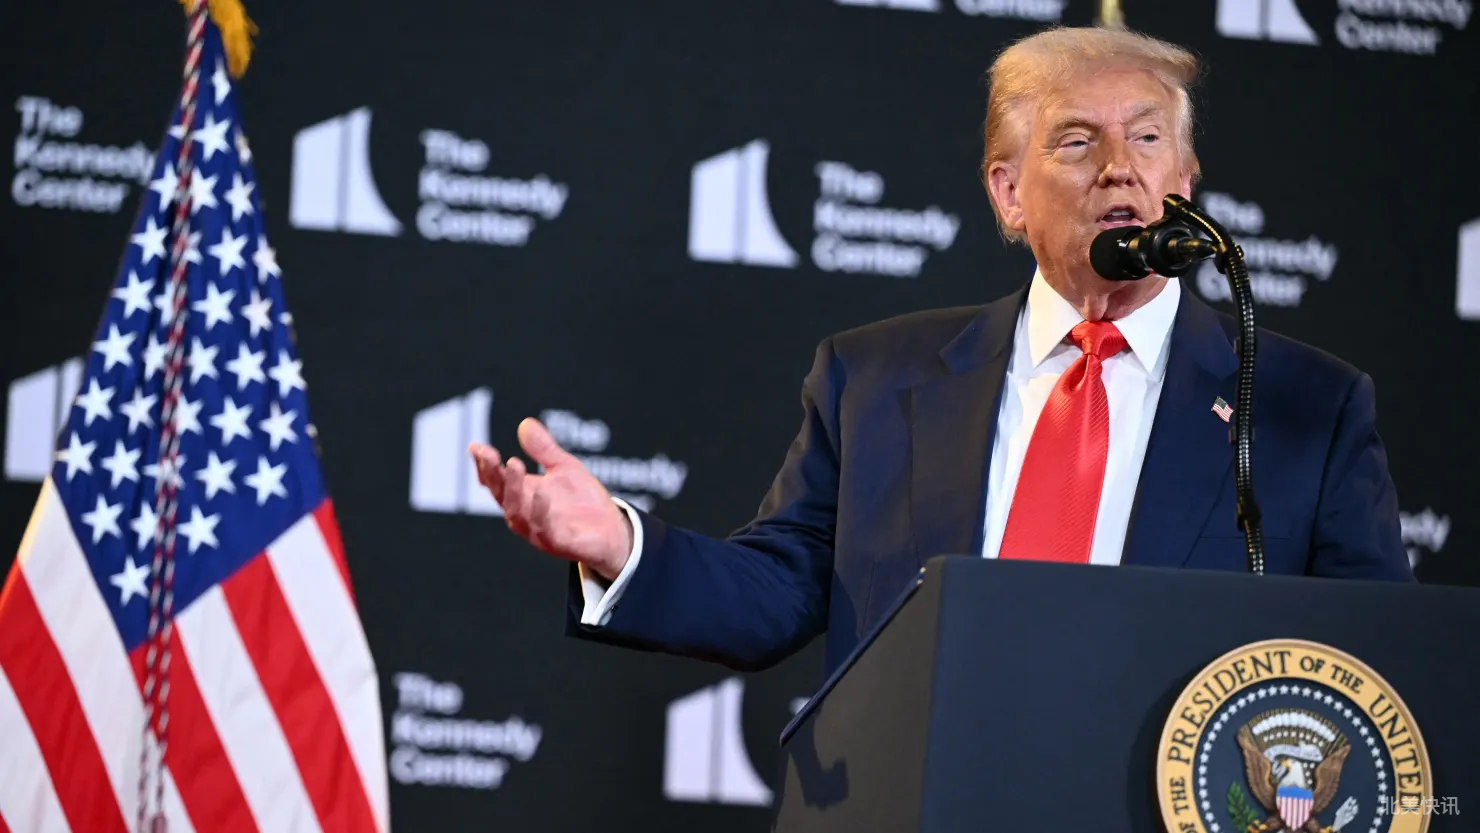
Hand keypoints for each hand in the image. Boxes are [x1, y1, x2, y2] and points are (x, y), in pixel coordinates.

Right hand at [469, 418, 633, 580]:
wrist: (613, 531)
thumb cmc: (583, 501)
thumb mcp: (564, 468)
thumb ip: (544, 449)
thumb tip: (525, 423)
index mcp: (522, 496)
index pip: (496, 481)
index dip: (484, 465)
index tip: (476, 447)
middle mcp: (525, 515)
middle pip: (501, 495)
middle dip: (493, 474)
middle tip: (489, 453)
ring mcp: (540, 531)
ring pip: (518, 513)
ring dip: (513, 490)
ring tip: (514, 464)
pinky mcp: (560, 544)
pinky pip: (546, 530)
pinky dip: (541, 512)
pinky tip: (541, 492)